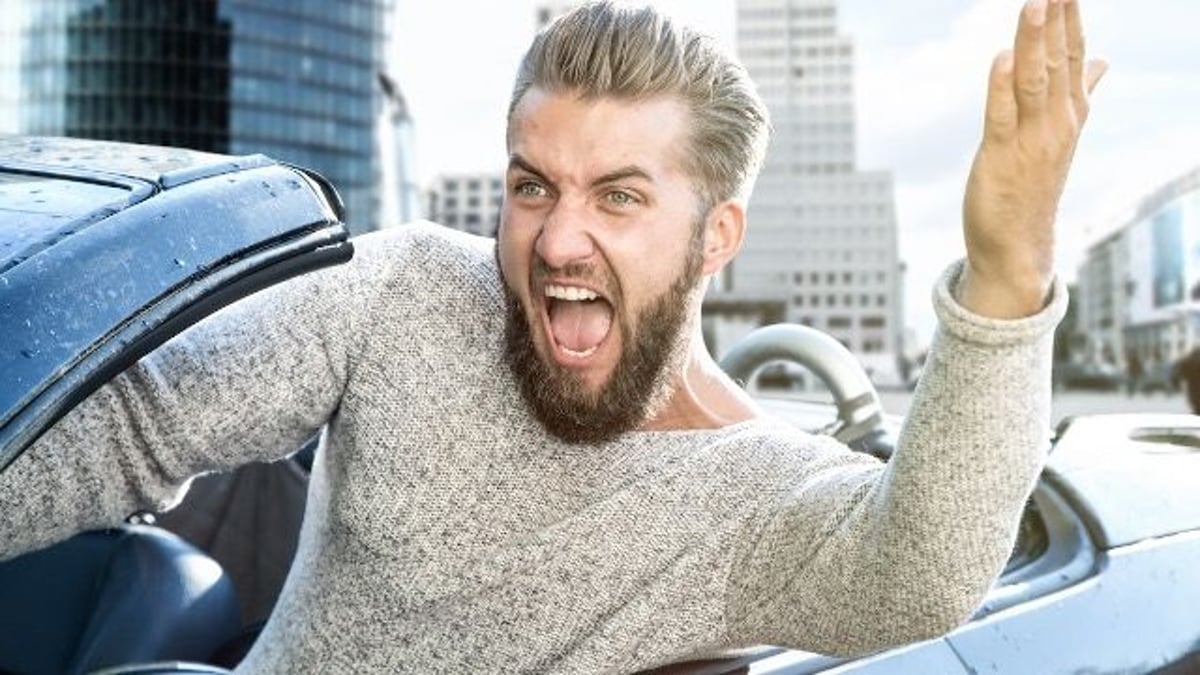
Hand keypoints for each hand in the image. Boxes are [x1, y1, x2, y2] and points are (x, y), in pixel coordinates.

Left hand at [960, 0, 1106, 317]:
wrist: (1018, 245)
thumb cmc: (1032, 185)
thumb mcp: (1059, 134)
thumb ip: (1077, 93)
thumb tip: (1102, 62)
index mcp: (1069, 115)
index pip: (1075, 56)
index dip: (1072, 20)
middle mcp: (1056, 124)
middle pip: (1059, 62)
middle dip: (1057, 21)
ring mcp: (1030, 141)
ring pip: (1033, 83)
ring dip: (1034, 43)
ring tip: (1034, 5)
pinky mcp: (1000, 157)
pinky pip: (1002, 116)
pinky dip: (1001, 86)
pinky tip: (1002, 58)